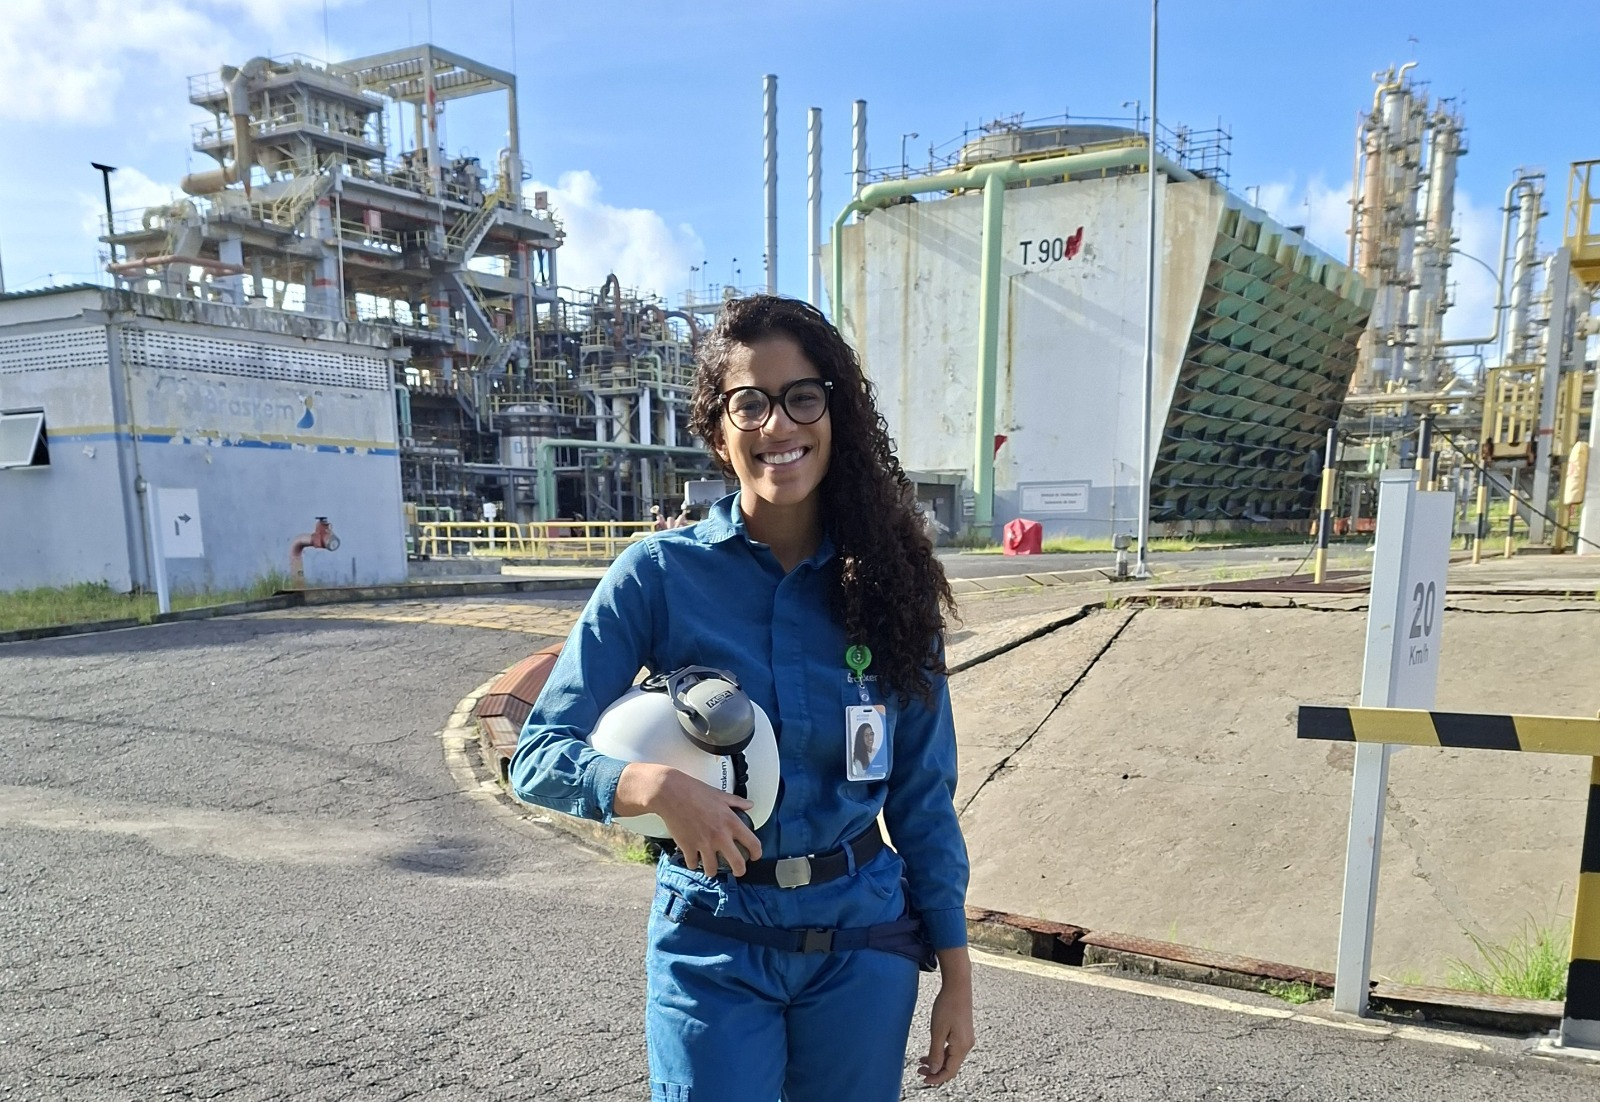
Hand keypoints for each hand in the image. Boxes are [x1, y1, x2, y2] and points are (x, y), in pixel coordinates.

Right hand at [614, 762, 762, 875]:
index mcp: (731, 822)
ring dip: (712, 870)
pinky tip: (694, 860)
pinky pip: (693, 864)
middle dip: (739, 871)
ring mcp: (704, 844)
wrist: (671, 793)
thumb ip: (737, 802)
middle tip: (737, 871)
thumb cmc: (695, 791)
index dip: (757, 853)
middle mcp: (720, 836)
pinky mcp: (688, 847)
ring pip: (713, 869)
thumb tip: (750, 804)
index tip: (755, 856)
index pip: (752, 843)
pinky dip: (693, 863)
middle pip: (737, 864)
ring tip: (712, 868)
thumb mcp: (720, 795)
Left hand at [919, 948, 973, 1086]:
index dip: (936, 1078)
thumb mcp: (937, 1031)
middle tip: (919, 1071)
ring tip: (921, 1062)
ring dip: (937, 1062)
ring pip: (951, 1058)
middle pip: (951, 1066)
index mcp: (961, 1046)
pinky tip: (931, 1051)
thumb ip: (936, 1052)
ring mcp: (966, 1039)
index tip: (923, 1079)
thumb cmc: (947, 1006)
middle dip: (935, 1071)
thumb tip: (935, 1070)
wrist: (958, 987)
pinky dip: (941, 1053)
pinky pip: (953, 1049)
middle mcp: (967, 1045)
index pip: (950, 1071)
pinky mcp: (963, 1033)